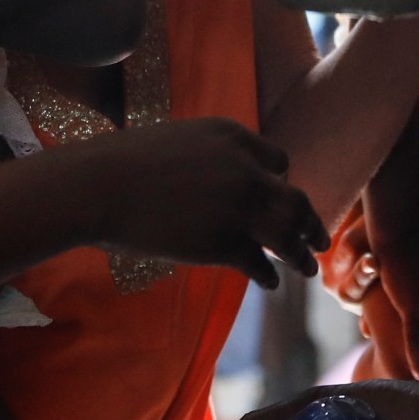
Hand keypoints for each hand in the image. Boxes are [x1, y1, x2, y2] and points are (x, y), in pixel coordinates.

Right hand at [64, 118, 327, 287]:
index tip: (282, 199)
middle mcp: (245, 170)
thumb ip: (212, 155)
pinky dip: (269, 274)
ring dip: (301, 254)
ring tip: (308, 269)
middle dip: (311, 222)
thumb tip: (227, 178)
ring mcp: (238, 207)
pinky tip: (270, 282)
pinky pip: (260, 262)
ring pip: (287, 234)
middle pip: (294, 199)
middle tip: (320, 238)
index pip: (279, 162)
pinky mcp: (224, 243)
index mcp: (235, 137)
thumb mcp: (181, 140)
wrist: (98, 186)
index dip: (281, 183)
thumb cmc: (127, 163)